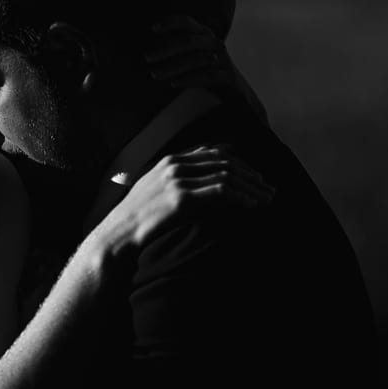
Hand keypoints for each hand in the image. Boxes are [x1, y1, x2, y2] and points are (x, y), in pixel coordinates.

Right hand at [88, 145, 273, 262]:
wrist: (118, 235)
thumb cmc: (137, 220)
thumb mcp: (156, 192)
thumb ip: (176, 182)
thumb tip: (201, 185)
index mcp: (171, 160)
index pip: (215, 153)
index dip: (240, 164)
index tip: (256, 177)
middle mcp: (175, 165)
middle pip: (225, 162)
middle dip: (251, 176)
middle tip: (269, 190)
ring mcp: (178, 180)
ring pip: (226, 176)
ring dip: (251, 188)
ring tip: (267, 200)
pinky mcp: (181, 198)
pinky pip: (220, 193)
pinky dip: (240, 198)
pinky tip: (252, 207)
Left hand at [146, 14, 268, 124]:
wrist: (236, 90)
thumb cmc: (207, 69)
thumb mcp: (194, 54)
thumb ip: (178, 48)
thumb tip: (151, 49)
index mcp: (204, 34)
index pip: (188, 23)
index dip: (171, 23)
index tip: (154, 29)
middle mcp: (214, 43)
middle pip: (189, 42)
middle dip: (166, 50)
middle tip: (147, 58)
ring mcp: (222, 59)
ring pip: (196, 60)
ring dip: (173, 67)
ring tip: (156, 75)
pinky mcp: (227, 76)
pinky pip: (208, 76)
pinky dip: (190, 79)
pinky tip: (175, 83)